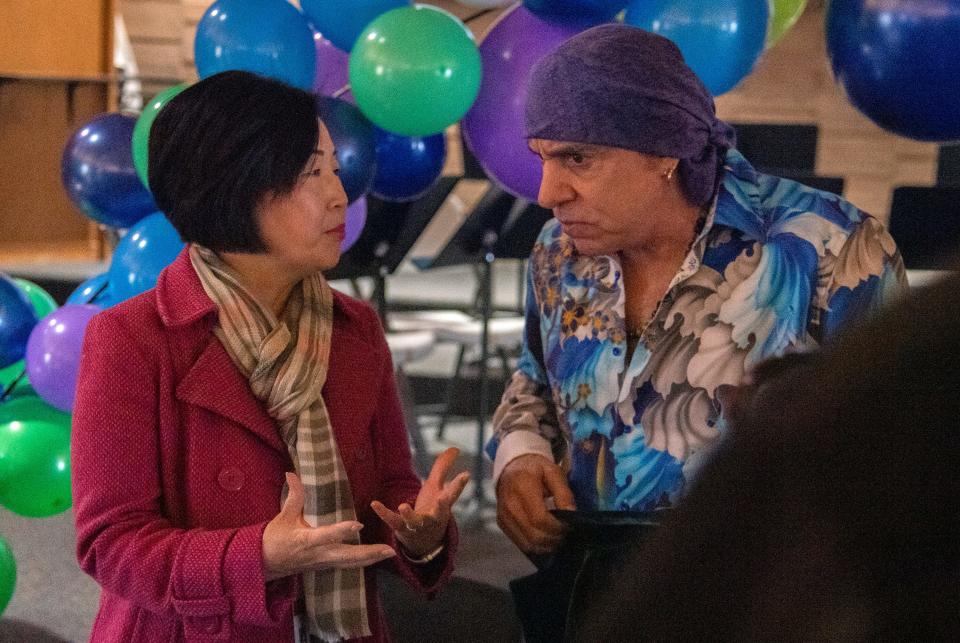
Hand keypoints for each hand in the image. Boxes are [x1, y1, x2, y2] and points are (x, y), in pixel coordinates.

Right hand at [261, 472, 394, 581]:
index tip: (359, 524)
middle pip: (346, 556)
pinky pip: (347, 565)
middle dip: (368, 553)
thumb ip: (294, 496)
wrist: (264, 564)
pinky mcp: (325, 566)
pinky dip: (362, 562)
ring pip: (350, 563)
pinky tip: (376, 558)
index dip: (342, 530)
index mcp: (306, 540)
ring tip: (390, 553)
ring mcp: (323, 562)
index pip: (327, 535)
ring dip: (370, 559)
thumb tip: (292, 473)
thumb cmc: (273, 539)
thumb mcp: (283, 517)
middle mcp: (318, 553)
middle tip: (389, 550)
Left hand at [371, 447, 469, 557]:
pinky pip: (393, 521)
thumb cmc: (432, 510)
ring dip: (410, 515)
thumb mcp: (438, 488)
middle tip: (442, 499)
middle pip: (439, 512)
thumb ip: (443, 468)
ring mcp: (418, 525)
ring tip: (403, 506)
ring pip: (415, 521)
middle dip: (441, 507)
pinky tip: (375, 503)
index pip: (453, 493)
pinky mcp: (402, 529)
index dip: (460, 484)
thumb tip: (455, 448)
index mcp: (443, 505)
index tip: (466, 474)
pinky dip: (384, 513)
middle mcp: (433, 517)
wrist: (423, 542)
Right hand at [496, 454, 575, 554]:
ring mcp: (503, 516)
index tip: (569, 526)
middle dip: (554, 539)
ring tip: (557, 537)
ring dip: (546, 546)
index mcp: (523, 488)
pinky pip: (521, 544)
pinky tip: (546, 538)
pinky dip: (536, 545)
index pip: (540, 519)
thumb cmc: (536, 469)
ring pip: (528, 544)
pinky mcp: (502, 523)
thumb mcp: (554, 473)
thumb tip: (572, 515)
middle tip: (566, 534)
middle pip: (534, 535)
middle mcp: (509, 504)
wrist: (512, 467)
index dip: (557, 528)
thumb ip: (564, 493)